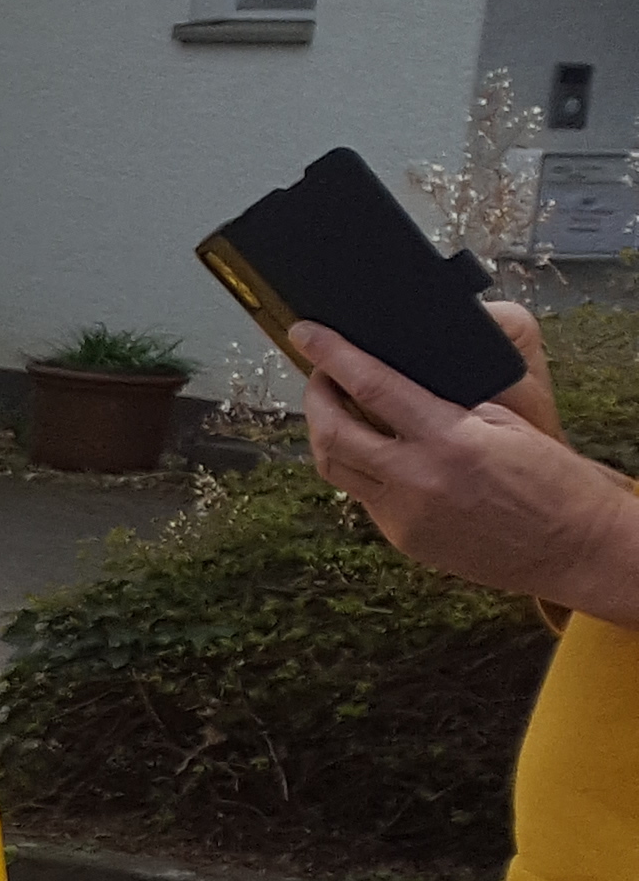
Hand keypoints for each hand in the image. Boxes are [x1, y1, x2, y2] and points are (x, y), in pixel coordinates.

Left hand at [292, 318, 638, 618]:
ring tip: (337, 408)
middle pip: (331, 432)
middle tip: (320, 373)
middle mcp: (416, 479)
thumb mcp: (507, 425)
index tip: (307, 332)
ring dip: (327, 433)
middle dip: (315, 395)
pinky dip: (360, 468)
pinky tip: (374, 452)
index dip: (332, 354)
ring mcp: (404, 514)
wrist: (573, 548)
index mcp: (449, 440)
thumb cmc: (553, 482)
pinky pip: (362, 496)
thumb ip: (449, 406)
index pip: (372, 386)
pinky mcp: (402, 538)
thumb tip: (400, 381)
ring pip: (334, 468)